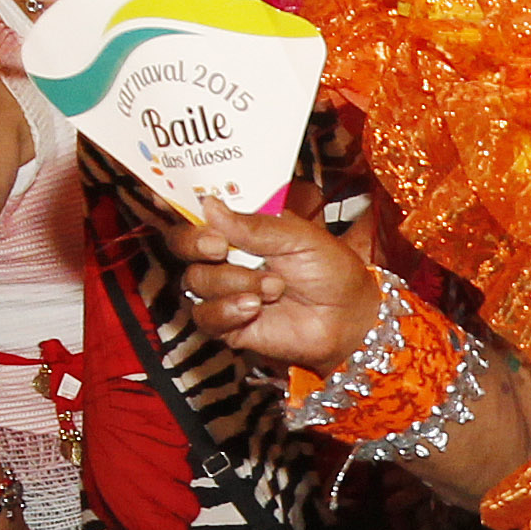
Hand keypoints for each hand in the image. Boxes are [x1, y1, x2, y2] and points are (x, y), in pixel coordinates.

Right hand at [168, 201, 388, 374]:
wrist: (348, 317)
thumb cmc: (330, 271)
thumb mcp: (298, 237)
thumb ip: (254, 226)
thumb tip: (208, 205)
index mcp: (241, 229)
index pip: (198, 216)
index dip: (190, 215)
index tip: (204, 218)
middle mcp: (226, 258)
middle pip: (182, 246)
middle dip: (195, 244)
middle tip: (220, 247)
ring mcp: (225, 291)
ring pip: (196, 281)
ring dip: (234, 282)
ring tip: (274, 287)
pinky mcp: (228, 324)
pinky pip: (205, 316)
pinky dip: (227, 310)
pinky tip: (254, 308)